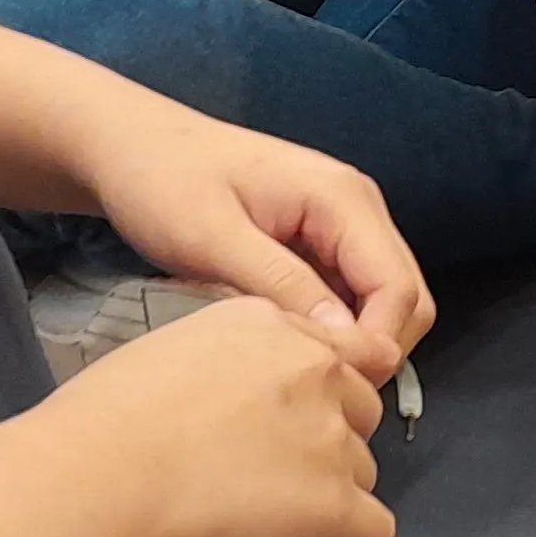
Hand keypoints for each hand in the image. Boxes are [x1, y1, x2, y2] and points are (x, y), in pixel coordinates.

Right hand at [74, 298, 395, 536]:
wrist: (100, 476)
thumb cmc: (102, 425)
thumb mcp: (167, 352)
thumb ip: (224, 367)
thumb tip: (230, 411)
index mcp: (268, 325)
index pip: (333, 354)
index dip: (316, 397)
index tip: (284, 430)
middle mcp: (312, 369)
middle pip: (359, 412)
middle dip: (325, 449)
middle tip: (270, 485)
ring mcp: (330, 436)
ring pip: (363, 473)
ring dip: (326, 502)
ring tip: (266, 533)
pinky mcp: (335, 503)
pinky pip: (374, 533)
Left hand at [81, 106, 432, 370]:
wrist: (130, 145)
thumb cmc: (162, 183)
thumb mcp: (212, 238)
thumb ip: (282, 284)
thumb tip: (346, 343)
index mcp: (342, 198)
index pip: (397, 287)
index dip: (378, 345)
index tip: (334, 389)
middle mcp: (358, 208)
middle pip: (405, 296)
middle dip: (376, 348)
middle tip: (319, 392)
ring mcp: (342, 222)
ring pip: (382, 299)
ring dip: (357, 341)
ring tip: (303, 376)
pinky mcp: (320, 239)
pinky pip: (350, 293)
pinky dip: (336, 327)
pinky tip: (293, 349)